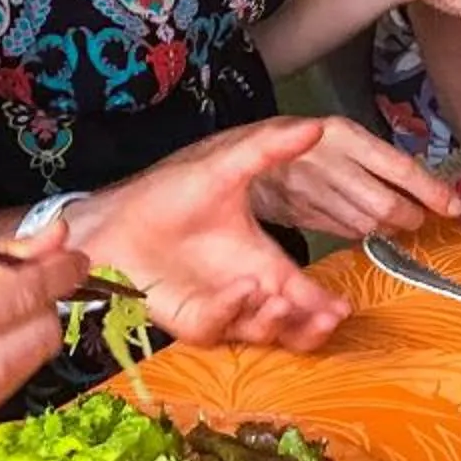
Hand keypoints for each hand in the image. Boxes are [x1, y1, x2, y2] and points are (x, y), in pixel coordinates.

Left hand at [69, 119, 352, 352]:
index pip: (305, 293)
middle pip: (290, 327)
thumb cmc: (170, 195)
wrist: (116, 218)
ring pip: (260, 334)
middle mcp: (248, 293)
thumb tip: (315, 126)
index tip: (344, 306)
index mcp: (263, 263)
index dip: (325, 304)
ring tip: (281, 301)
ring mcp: (220, 310)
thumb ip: (268, 150)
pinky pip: (217, 325)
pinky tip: (242, 290)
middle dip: (310, 329)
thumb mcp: (224, 169)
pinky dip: (231, 309)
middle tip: (327, 318)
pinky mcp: (190, 319)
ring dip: (275, 323)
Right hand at [246, 117, 460, 237]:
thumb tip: (422, 185)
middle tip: (420, 217)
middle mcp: (330, 165)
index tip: (454, 206)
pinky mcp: (301, 217)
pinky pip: (345, 233)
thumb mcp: (338, 134)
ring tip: (396, 221)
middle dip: (410, 217)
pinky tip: (365, 224)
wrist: (241, 156)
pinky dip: (362, 233)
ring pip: (368, 225)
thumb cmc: (301, 142)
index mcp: (344, 135)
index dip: (431, 192)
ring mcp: (313, 195)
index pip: (400, 168)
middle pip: (386, 206)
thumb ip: (373, 157)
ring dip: (389, 229)